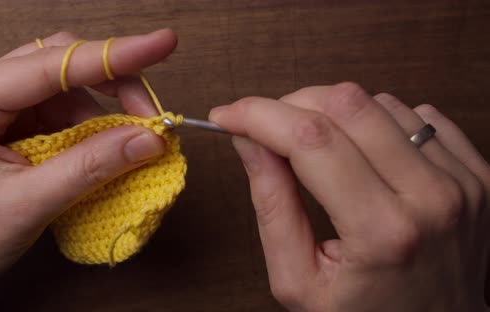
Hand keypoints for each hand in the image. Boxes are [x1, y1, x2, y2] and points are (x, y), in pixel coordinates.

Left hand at [0, 29, 176, 310]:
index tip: (162, 44)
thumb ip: (91, 166)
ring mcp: (2, 101)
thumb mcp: (30, 203)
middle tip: (155, 117)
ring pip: (71, 83)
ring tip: (138, 141)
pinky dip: (97, 124)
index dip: (113, 55)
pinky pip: (68, 107)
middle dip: (116, 83)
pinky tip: (112, 146)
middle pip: (63, 61)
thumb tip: (150, 139)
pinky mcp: (19, 118)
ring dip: (110, 108)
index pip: (51, 63)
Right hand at [210, 83, 489, 311]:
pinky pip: (419, 114)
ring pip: (380, 102)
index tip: (229, 115)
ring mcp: (460, 181)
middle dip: (291, 105)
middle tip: (271, 131)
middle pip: (346, 104)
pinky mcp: (475, 171)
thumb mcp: (299, 280)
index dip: (258, 115)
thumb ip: (272, 207)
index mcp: (381, 232)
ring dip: (335, 115)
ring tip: (322, 152)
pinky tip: (367, 153)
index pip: (310, 139)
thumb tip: (249, 141)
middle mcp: (430, 197)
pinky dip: (379, 121)